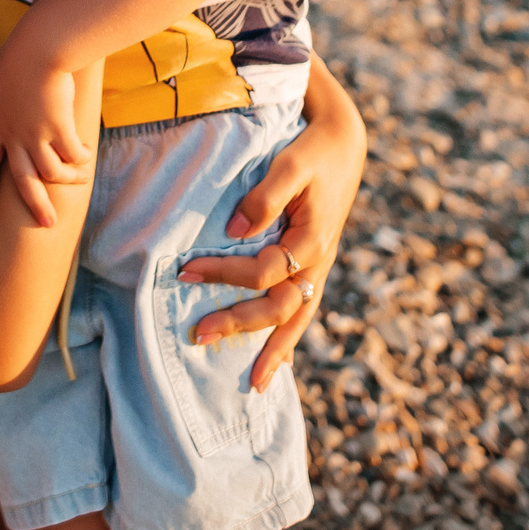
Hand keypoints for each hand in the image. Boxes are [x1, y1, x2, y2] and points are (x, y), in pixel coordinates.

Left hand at [0, 51, 88, 226]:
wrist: (38, 49)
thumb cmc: (17, 55)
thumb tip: (0, 98)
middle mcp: (13, 136)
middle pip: (23, 181)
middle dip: (36, 205)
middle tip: (47, 223)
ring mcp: (36, 135)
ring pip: (53, 172)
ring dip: (69, 179)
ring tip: (79, 179)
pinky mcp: (59, 129)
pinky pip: (73, 154)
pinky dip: (81, 157)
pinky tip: (86, 154)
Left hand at [177, 63, 366, 389]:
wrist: (343, 146)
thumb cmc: (312, 152)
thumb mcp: (290, 164)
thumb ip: (265, 197)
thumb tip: (233, 233)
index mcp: (313, 239)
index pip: (264, 270)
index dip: (224, 274)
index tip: (185, 270)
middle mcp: (318, 262)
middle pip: (279, 307)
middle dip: (239, 324)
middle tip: (197, 335)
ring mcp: (318, 269)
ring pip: (296, 319)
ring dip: (273, 349)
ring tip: (253, 383)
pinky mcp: (313, 268)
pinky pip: (302, 312)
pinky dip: (289, 338)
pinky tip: (277, 363)